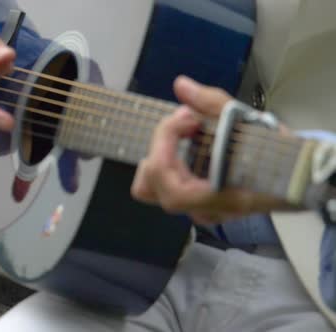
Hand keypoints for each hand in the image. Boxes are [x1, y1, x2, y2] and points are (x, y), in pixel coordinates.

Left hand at [131, 76, 284, 223]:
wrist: (298, 173)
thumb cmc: (277, 151)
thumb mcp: (249, 122)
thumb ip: (211, 103)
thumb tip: (181, 85)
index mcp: (219, 197)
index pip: (167, 182)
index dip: (164, 144)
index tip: (183, 116)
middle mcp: (205, 211)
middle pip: (150, 187)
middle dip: (160, 148)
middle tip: (184, 121)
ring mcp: (200, 211)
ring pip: (155, 190)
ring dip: (163, 155)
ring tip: (186, 131)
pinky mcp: (199, 205)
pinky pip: (170, 187)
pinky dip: (171, 162)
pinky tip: (190, 143)